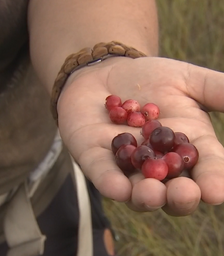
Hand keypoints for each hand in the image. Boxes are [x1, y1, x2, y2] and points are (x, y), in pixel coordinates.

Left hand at [57, 56, 223, 215]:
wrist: (107, 73)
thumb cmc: (148, 78)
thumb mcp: (186, 80)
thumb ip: (218, 91)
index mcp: (183, 145)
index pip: (204, 168)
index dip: (213, 180)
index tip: (217, 190)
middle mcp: (156, 162)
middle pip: (171, 189)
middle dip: (178, 195)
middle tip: (185, 193)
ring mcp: (124, 163)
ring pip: (136, 189)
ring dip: (145, 196)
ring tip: (153, 194)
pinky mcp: (95, 158)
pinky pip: (102, 174)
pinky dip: (109, 182)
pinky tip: (116, 188)